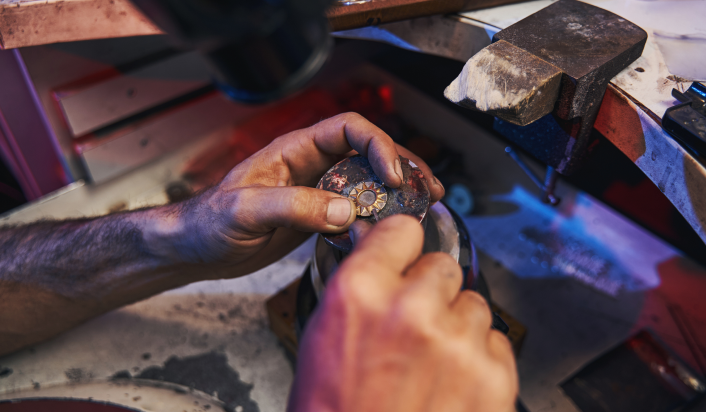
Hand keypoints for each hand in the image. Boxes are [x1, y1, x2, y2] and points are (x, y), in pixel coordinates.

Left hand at [147, 113, 443, 272]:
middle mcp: (311, 165)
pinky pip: (357, 209)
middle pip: (368, 151)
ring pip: (368, 180)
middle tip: (427, 187)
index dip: (377, 146)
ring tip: (425, 202)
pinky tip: (392, 227)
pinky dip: (379, 215)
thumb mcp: (246, 210)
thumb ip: (294, 207)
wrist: (195, 249)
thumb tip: (347, 213)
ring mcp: (316, 190)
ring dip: (398, 189)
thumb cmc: (208, 222)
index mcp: (295, 150)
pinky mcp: (317, 216)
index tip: (392, 176)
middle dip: (402, 165)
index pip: (348, 129)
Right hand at [288, 215, 518, 411]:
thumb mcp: (325, 338)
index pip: (401, 230)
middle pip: (443, 265)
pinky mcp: (492, 376)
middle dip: (431, 290)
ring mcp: (457, 343)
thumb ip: (360, 288)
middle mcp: (412, 310)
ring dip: (456, 326)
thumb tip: (383, 255)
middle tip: (414, 325)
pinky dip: (479, 358)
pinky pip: (496, 340)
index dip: (403, 245)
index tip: (406, 252)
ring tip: (430, 364)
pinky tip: (451, 383)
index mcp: (360, 294)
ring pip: (473, 304)